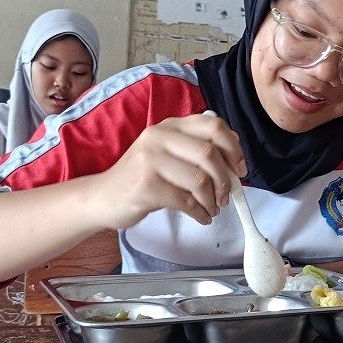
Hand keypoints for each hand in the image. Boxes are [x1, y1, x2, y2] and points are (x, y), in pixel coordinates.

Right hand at [89, 113, 246, 228]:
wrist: (103, 197)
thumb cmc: (141, 176)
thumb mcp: (168, 152)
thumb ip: (196, 147)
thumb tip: (235, 149)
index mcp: (170, 126)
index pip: (213, 126)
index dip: (233, 148)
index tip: (240, 168)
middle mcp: (159, 137)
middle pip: (210, 154)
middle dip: (225, 180)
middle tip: (226, 196)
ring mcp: (151, 160)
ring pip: (200, 179)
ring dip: (213, 200)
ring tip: (212, 208)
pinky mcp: (146, 186)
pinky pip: (186, 201)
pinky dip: (200, 213)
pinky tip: (201, 217)